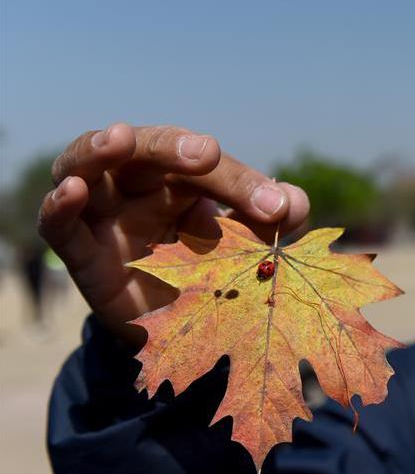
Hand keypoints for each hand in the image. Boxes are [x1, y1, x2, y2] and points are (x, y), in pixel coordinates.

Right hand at [37, 124, 309, 345]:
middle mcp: (141, 185)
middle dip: (175, 148)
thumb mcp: (247, 250)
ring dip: (101, 148)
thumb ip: (272, 224)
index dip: (243, 183)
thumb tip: (296, 203)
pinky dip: (59, 206)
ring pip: (89, 165)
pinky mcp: (82, 253)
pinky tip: (72, 192)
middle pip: (149, 150)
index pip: (209, 167)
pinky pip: (59, 227)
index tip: (277, 207)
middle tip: (206, 153)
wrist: (179, 334)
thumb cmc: (213, 275)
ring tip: (118, 138)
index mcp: (185, 178)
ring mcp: (106, 214)